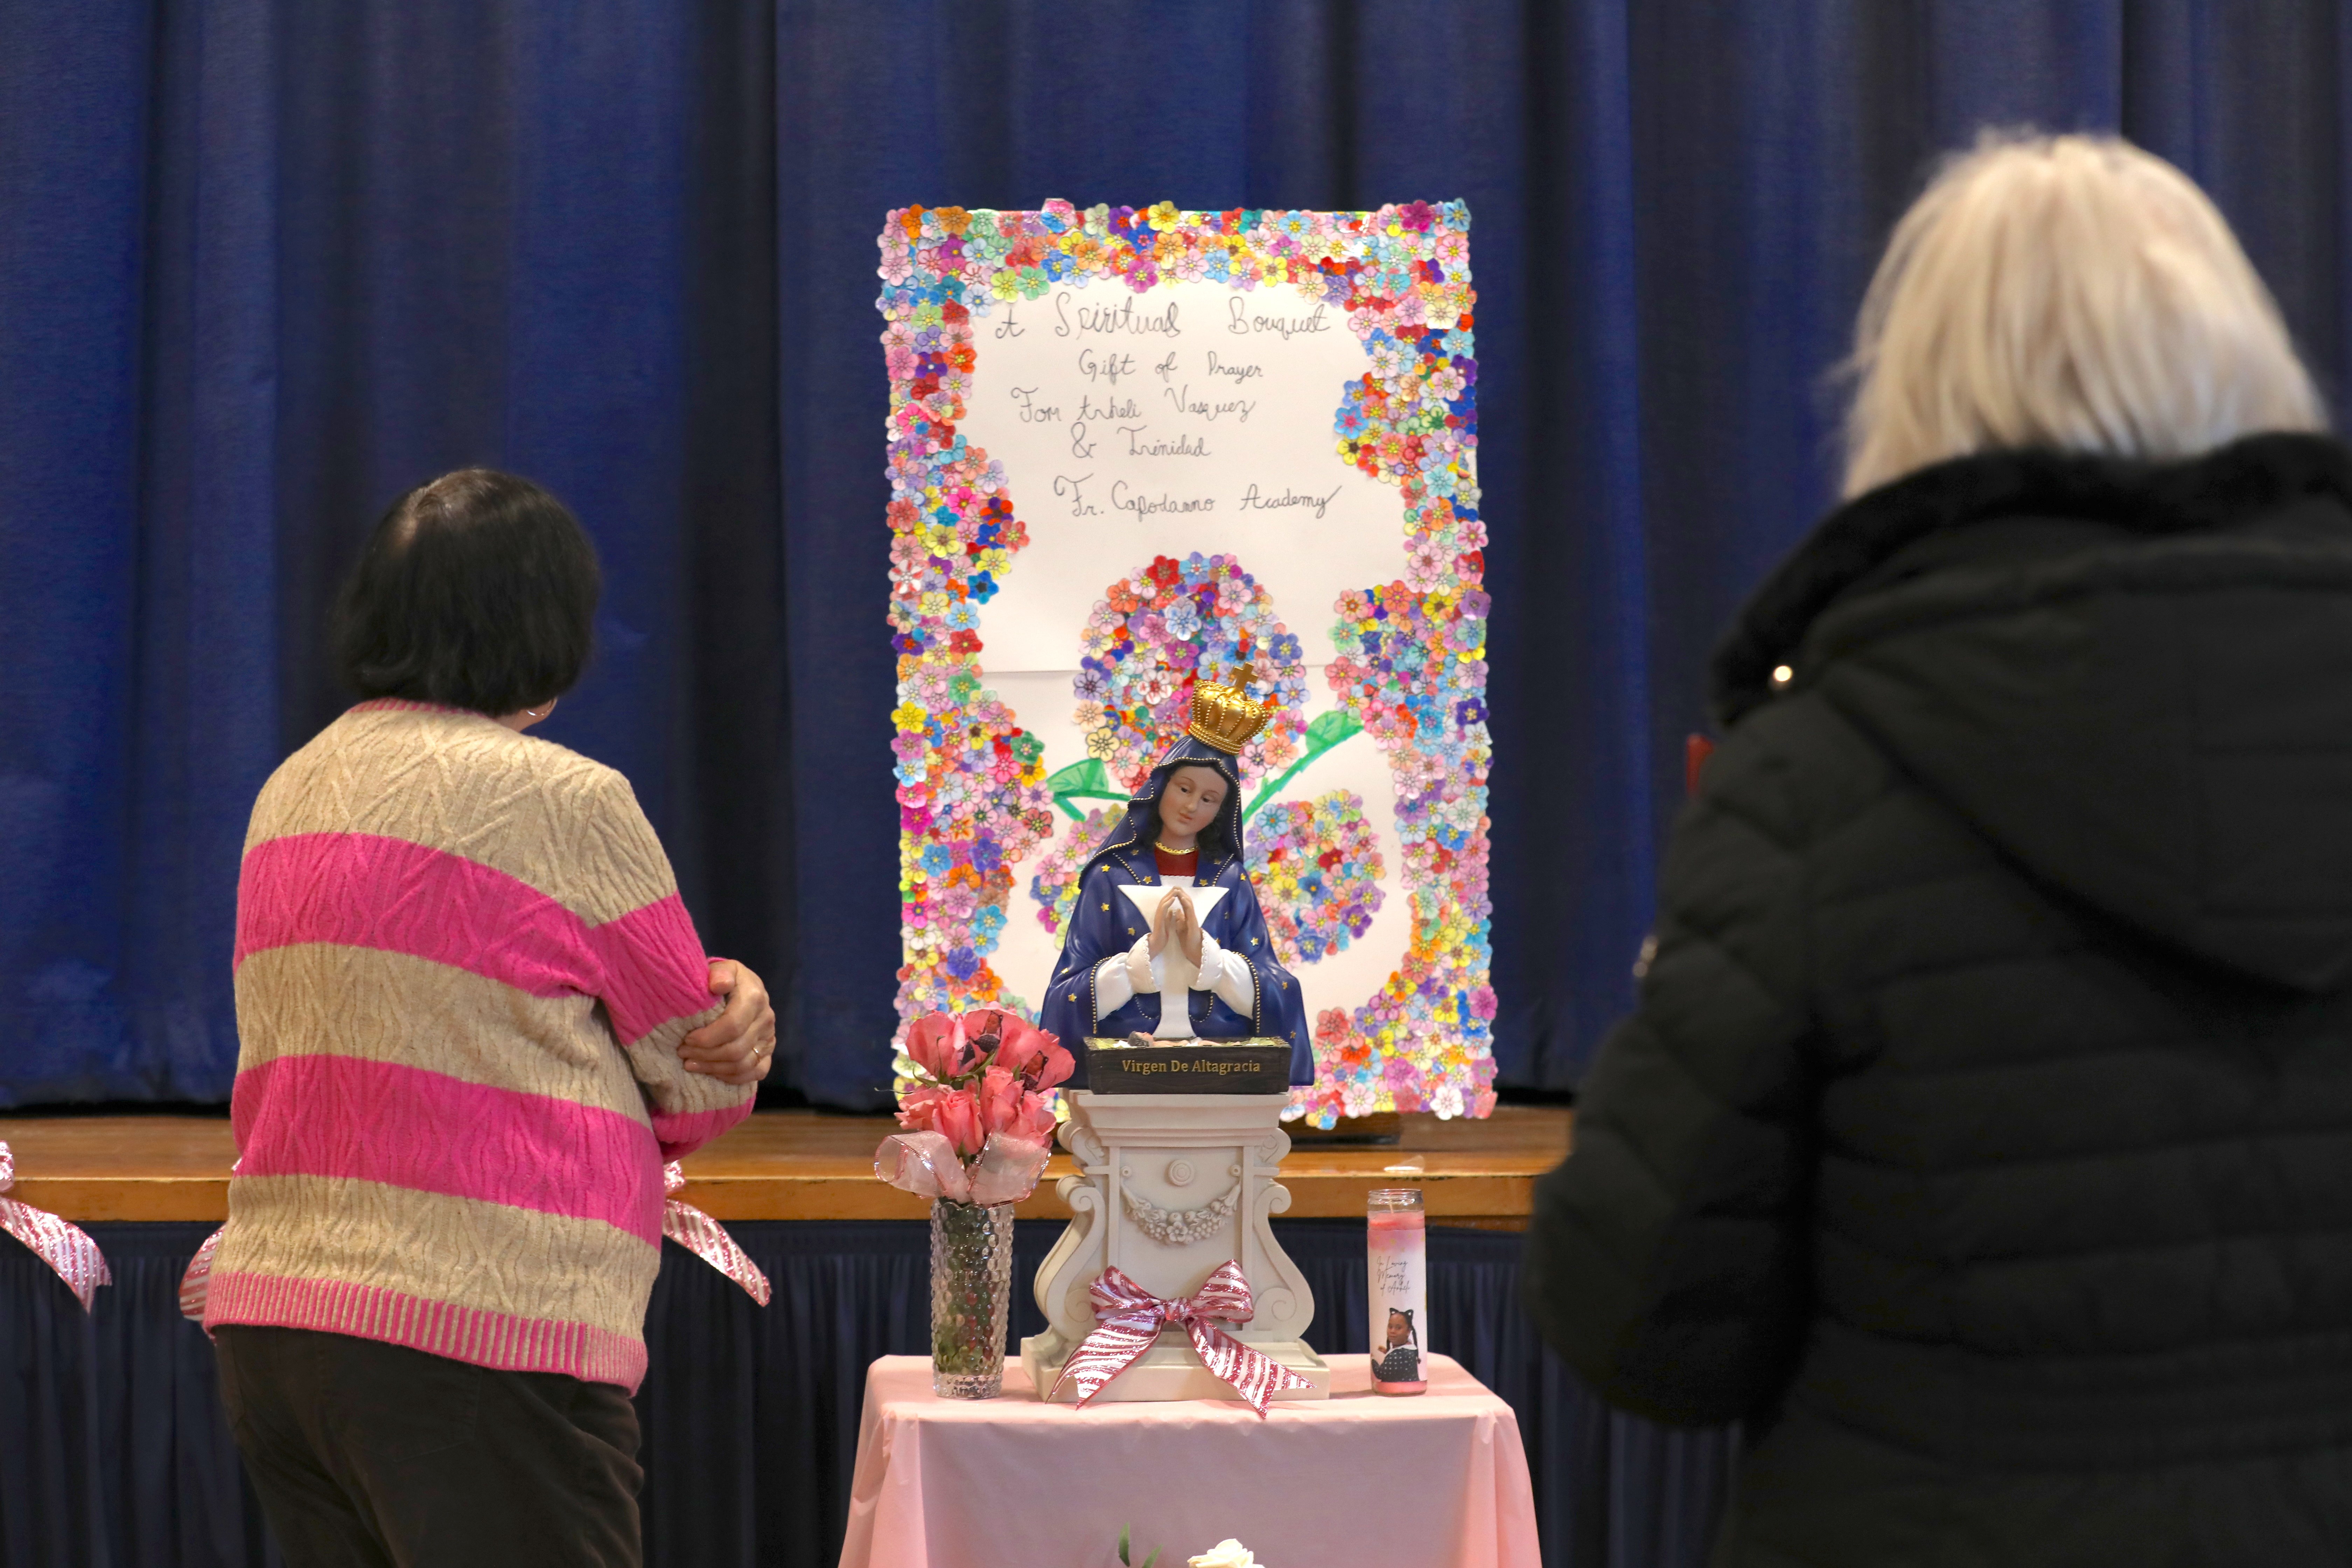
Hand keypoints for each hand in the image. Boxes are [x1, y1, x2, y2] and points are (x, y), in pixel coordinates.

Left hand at [682, 959, 775, 1085]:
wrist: (740, 986)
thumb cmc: (722, 979)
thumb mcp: (721, 968)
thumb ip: (719, 973)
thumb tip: (719, 984)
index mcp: (755, 997)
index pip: (732, 1026)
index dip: (707, 1038)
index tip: (686, 1039)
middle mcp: (766, 1019)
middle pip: (736, 1049)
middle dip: (705, 1055)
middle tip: (683, 1053)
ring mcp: (769, 1037)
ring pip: (744, 1064)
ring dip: (714, 1068)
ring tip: (690, 1064)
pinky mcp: (768, 1051)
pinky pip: (757, 1072)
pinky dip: (733, 1077)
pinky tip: (713, 1073)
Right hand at [1149, 888, 1183, 957]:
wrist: (1156, 945)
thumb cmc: (1161, 936)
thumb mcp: (1166, 924)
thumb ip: (1168, 917)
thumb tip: (1171, 911)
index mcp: (1162, 914)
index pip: (1166, 903)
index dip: (1171, 896)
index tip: (1177, 891)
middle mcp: (1159, 913)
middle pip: (1164, 900)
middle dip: (1170, 892)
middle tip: (1176, 886)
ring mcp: (1158, 915)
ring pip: (1163, 902)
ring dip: (1170, 895)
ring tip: (1176, 889)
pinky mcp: (1159, 919)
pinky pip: (1163, 908)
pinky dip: (1168, 902)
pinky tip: (1173, 898)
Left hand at [1174, 889, 1203, 968]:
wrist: (1193, 950)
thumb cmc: (1188, 940)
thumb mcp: (1181, 927)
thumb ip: (1180, 919)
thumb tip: (1177, 910)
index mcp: (1188, 917)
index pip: (1184, 904)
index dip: (1180, 896)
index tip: (1174, 890)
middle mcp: (1192, 916)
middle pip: (1187, 902)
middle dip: (1182, 893)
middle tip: (1176, 886)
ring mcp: (1193, 918)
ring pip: (1189, 904)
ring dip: (1183, 896)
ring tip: (1178, 889)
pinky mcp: (1193, 922)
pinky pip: (1190, 910)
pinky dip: (1186, 903)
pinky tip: (1182, 898)